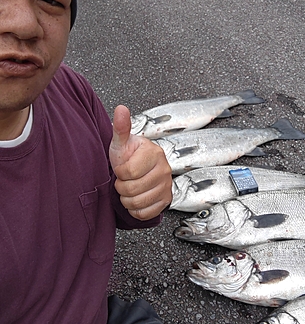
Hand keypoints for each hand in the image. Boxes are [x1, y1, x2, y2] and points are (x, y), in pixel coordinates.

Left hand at [109, 105, 171, 220]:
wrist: (138, 168)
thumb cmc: (129, 155)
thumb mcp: (122, 142)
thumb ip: (121, 127)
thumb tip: (121, 109)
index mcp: (154, 153)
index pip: (127, 172)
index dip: (119, 172)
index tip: (121, 167)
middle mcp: (164, 169)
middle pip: (131, 190)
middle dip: (121, 187)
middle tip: (124, 180)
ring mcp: (166, 186)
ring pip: (137, 203)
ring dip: (127, 199)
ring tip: (129, 188)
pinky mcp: (166, 200)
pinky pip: (145, 213)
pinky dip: (136, 210)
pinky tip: (136, 197)